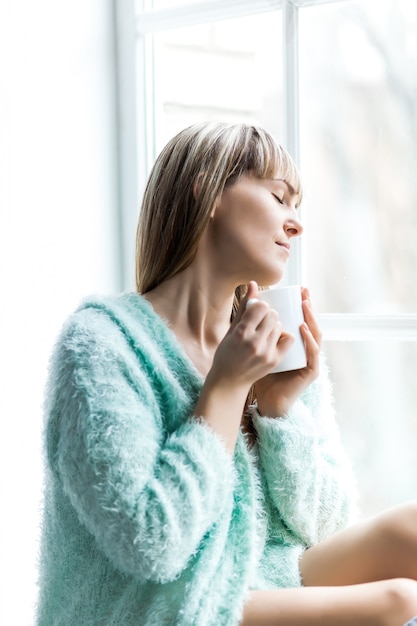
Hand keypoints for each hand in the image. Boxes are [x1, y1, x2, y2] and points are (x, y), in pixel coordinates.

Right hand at [208, 281, 293, 392]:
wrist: (229, 380)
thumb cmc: (227, 352)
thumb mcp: (231, 329)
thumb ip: (245, 307)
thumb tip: (254, 284)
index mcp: (240, 333)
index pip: (260, 307)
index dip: (259, 306)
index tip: (256, 310)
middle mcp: (254, 342)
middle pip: (272, 315)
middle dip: (268, 314)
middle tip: (262, 321)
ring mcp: (265, 352)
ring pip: (279, 326)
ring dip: (274, 325)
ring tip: (265, 331)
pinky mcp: (274, 360)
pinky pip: (287, 339)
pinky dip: (283, 335)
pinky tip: (274, 338)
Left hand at [254, 287, 321, 416]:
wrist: (265, 399)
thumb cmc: (260, 371)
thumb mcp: (256, 343)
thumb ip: (254, 322)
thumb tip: (250, 297)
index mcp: (295, 343)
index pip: (302, 319)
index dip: (302, 305)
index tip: (297, 289)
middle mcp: (305, 349)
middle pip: (311, 324)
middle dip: (309, 307)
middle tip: (304, 292)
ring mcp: (310, 360)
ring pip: (315, 336)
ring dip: (311, 319)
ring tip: (304, 306)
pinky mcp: (310, 371)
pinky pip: (312, 354)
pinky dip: (309, 340)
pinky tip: (302, 329)